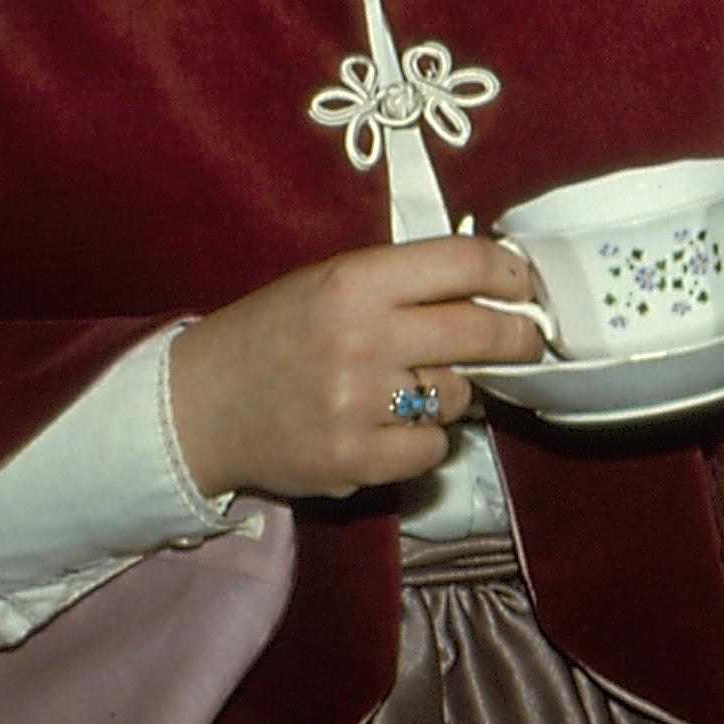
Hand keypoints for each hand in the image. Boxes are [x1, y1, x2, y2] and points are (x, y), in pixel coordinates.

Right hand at [168, 236, 549, 501]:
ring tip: (410, 388)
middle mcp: (362, 338)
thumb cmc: (273, 335)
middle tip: (528, 340)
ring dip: (453, 393)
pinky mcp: (354, 460)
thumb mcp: (330, 283)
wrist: (195, 408)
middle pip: (483, 333)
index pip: (466, 263)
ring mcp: (358, 403)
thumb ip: (406, 282)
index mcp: (356, 281)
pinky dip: (422, 442)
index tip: (524, 286)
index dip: (510, 273)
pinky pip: (431, 449)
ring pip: (459, 395)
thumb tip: (498, 286)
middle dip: (521, 337)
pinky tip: (391, 429)